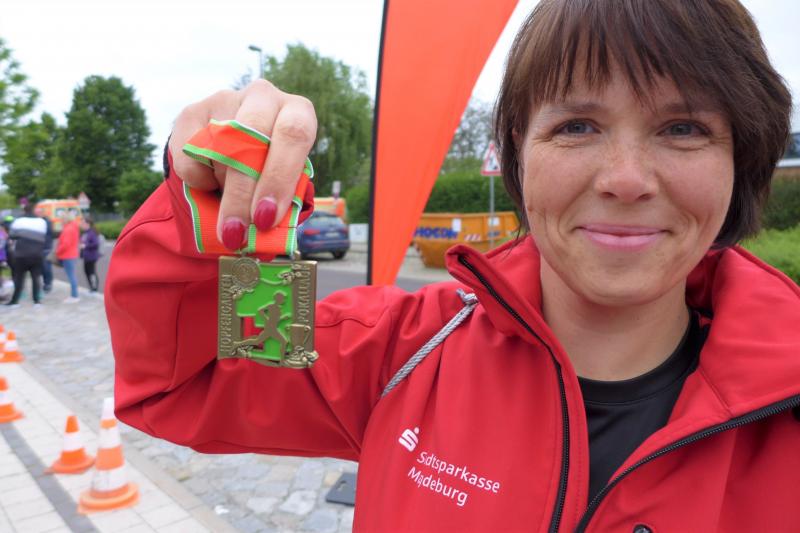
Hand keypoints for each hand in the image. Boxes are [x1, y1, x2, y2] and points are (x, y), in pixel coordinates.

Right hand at [169, 80, 317, 249]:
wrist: (231, 160)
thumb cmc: (269, 177)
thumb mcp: (282, 189)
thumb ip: (279, 205)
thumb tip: (266, 236)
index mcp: (298, 112)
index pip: (294, 134)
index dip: (279, 177)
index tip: (265, 217)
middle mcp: (264, 97)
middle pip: (251, 139)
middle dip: (242, 193)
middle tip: (234, 231)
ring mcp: (226, 99)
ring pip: (218, 148)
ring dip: (222, 189)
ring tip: (230, 207)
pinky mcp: (191, 111)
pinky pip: (188, 153)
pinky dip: (198, 179)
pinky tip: (211, 182)